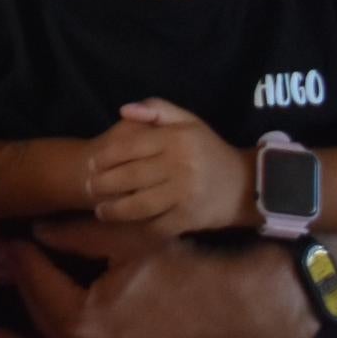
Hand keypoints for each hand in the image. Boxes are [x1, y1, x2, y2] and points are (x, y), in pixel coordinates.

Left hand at [2, 224, 317, 337]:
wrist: (254, 310)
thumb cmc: (192, 269)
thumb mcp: (130, 240)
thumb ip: (74, 235)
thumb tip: (35, 231)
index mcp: (86, 324)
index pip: (38, 286)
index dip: (24, 260)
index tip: (16, 244)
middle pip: (45, 327)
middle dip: (25, 296)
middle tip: (11, 276)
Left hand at [85, 100, 252, 235]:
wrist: (247, 185)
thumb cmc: (209, 150)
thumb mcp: (188, 121)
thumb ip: (156, 109)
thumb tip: (122, 110)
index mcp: (175, 139)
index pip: (129, 147)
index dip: (105, 157)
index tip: (90, 163)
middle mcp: (179, 165)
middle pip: (129, 177)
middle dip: (103, 184)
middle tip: (89, 188)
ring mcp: (185, 194)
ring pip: (139, 204)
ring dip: (115, 210)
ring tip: (100, 211)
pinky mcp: (190, 217)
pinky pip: (158, 225)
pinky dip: (139, 229)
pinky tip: (126, 227)